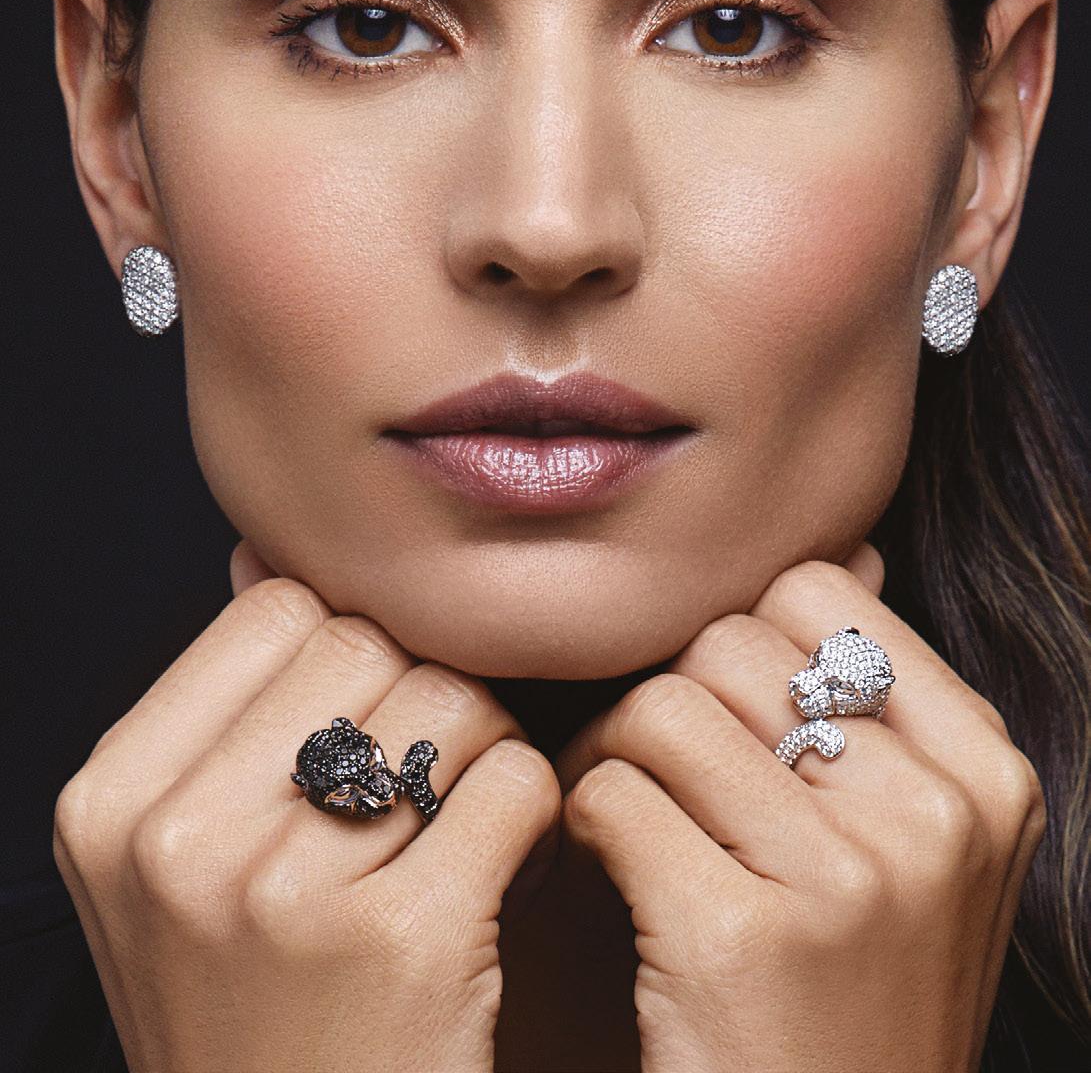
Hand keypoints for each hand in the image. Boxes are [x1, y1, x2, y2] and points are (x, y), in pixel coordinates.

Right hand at [53, 540, 559, 1072]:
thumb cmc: (260, 1010)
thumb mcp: (183, 867)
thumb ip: (219, 713)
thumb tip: (263, 554)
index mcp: (112, 801)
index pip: (275, 608)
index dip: (345, 655)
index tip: (359, 728)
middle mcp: (179, 839)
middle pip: (368, 639)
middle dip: (418, 695)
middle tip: (422, 785)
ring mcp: (285, 890)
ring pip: (452, 697)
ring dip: (480, 752)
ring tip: (457, 830)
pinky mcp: (405, 936)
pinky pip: (517, 779)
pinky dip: (534, 814)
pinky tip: (506, 872)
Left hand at [555, 545, 1046, 1072]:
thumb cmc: (850, 993)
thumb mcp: (918, 850)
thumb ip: (886, 710)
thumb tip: (845, 547)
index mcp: (987, 774)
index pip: (818, 593)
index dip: (746, 644)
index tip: (729, 717)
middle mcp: (935, 816)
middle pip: (730, 641)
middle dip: (671, 695)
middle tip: (654, 770)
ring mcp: (847, 879)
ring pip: (661, 704)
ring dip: (613, 752)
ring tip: (625, 818)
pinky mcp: (739, 937)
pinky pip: (609, 792)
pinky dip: (582, 822)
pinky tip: (605, 875)